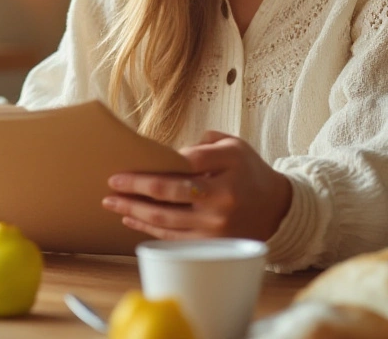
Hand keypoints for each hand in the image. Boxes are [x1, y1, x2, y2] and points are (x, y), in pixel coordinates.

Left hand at [102, 130, 292, 241]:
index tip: (128, 166)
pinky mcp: (211, 242)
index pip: (184, 162)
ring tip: (112, 202)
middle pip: (167, 192)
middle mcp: (222, 196)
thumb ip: (202, 145)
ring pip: (164, 217)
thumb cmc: (248, 171)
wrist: (276, 208)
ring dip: (133, 210)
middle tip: (112, 183)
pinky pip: (172, 235)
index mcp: (229, 164)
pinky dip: (147, 227)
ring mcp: (216, 223)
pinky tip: (131, 218)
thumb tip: (166, 156)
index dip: (153, 165)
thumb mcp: (233, 146)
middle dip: (134, 187)